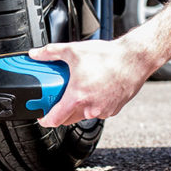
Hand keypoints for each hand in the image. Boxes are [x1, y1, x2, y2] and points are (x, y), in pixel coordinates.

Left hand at [28, 39, 161, 126]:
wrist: (134, 59)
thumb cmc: (108, 57)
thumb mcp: (73, 51)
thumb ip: (50, 53)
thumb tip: (36, 54)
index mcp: (77, 97)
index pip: (55, 119)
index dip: (44, 119)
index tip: (41, 115)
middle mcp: (90, 108)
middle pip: (67, 119)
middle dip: (60, 111)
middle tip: (58, 98)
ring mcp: (102, 110)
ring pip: (83, 115)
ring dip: (77, 107)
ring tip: (78, 89)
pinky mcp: (113, 110)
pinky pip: (97, 111)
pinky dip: (92, 104)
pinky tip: (94, 89)